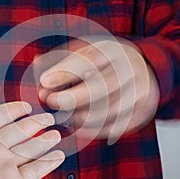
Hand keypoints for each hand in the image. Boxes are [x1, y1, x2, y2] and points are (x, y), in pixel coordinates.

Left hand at [0, 68, 63, 178]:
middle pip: (18, 134)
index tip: (27, 106)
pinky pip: (32, 173)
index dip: (15, 110)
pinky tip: (58, 156)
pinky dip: (46, 165)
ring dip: (44, 144)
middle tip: (50, 119)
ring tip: (57, 136)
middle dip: (35, 125)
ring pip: (28, 153)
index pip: (1, 116)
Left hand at [37, 36, 159, 142]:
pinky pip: (117, 125)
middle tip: (51, 101)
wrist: (143, 67)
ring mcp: (139, 90)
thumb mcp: (85, 51)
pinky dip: (96, 129)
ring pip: (108, 110)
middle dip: (72, 98)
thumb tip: (36, 63)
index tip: (44, 82)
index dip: (65, 72)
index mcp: (113, 50)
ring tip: (65, 116)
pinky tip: (81, 126)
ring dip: (81, 117)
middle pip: (100, 87)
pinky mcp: (142, 109)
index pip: (88, 61)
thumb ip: (60, 58)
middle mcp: (129, 69)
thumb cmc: (106, 60)